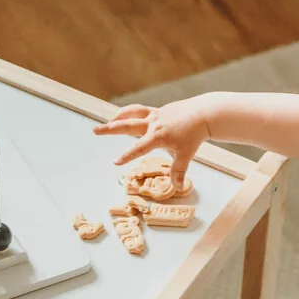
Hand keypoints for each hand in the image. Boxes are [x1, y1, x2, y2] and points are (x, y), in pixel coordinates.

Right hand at [93, 99, 210, 189]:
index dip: (127, 155)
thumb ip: (179, 172)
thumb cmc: (194, 135)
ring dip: (118, 117)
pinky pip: (139, 111)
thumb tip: (177, 187)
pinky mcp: (157, 110)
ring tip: (107, 123)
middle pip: (127, 125)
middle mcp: (153, 124)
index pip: (139, 148)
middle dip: (110, 129)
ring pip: (131, 113)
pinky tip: (126, 119)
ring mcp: (154, 115)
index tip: (115, 162)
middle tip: (95, 130)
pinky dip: (130, 114)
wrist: (203, 113)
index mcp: (158, 136)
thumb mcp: (186, 155)